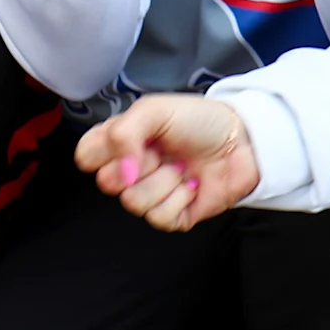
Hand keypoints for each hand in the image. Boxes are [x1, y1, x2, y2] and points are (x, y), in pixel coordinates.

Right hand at [77, 92, 259, 229]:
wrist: (244, 141)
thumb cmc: (198, 121)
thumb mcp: (154, 110)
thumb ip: (124, 133)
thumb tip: (122, 173)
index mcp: (118, 143)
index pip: (86, 157)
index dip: (104, 152)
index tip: (128, 139)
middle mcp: (130, 171)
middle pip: (108, 183)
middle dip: (140, 165)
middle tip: (162, 152)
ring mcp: (150, 195)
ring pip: (134, 202)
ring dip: (165, 182)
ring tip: (182, 168)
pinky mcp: (173, 216)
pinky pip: (159, 219)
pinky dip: (180, 200)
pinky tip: (192, 186)